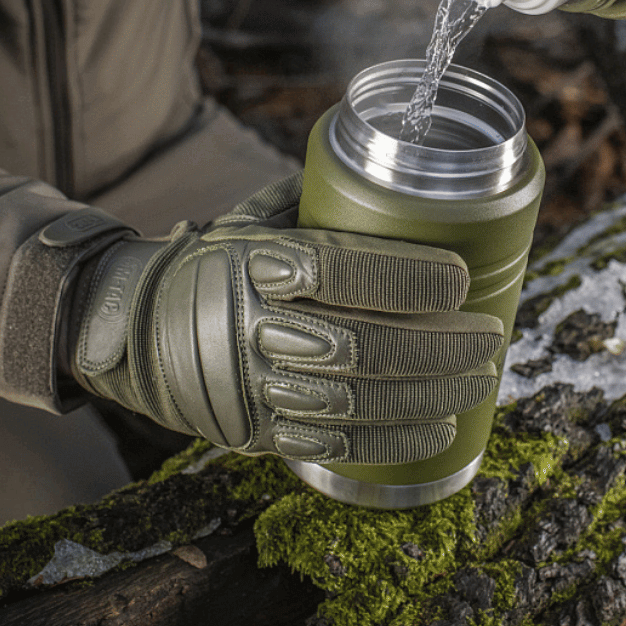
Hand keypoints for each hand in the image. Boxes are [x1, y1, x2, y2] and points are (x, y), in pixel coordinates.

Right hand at [68, 175, 503, 464]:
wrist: (135, 330)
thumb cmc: (221, 262)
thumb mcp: (257, 219)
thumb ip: (324, 205)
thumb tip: (410, 183)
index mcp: (256, 262)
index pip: (343, 271)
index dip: (410, 278)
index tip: (462, 277)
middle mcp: (254, 327)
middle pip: (364, 345)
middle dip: (440, 346)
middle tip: (490, 336)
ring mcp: (255, 387)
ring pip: (358, 401)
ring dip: (431, 394)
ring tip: (480, 379)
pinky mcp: (258, 431)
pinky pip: (336, 442)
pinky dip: (394, 440)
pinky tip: (439, 428)